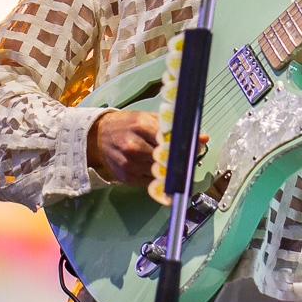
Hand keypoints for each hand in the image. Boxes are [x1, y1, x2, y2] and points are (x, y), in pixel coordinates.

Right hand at [86, 109, 207, 186]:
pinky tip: (157, 169)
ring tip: (172, 164)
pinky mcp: (126, 177)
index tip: (194, 149)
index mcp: (141, 126)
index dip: (185, 147)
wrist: (98, 136)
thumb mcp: (148, 119)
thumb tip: (203, 138)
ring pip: (161, 173)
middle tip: (187, 159)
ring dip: (170, 171)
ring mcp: (129, 163)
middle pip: (167, 159)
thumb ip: (174, 128)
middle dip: (180, 161)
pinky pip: (150, 182)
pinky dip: (158, 177)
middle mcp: (134, 146)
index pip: (171, 140)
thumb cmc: (126, 125)